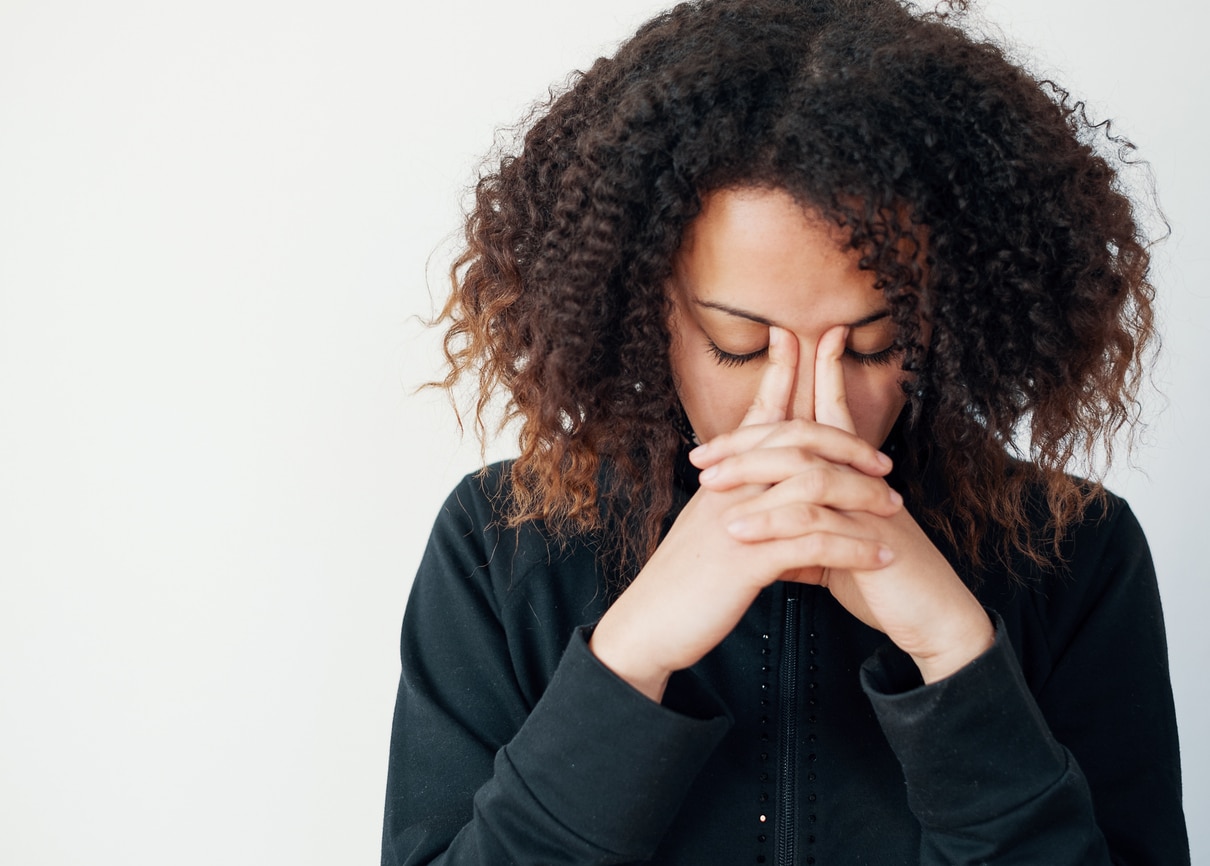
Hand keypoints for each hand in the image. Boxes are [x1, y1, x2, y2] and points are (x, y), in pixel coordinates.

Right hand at [589, 328, 902, 700]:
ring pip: (811, 489)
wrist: (646, 626)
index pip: (754, 418)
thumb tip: (770, 503)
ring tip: (894, 509)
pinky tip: (880, 556)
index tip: (795, 340)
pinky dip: (853, 547)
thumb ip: (739, 508)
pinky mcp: (746, 560)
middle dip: (845, 443)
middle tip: (885, 459)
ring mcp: (737, 520)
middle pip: (794, 443)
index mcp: (719, 479)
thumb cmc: (681, 585)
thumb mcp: (708, 534)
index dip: (776, 377)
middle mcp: (727, 489)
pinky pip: (814, 544)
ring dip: (861, 498)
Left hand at [694, 326, 993, 683]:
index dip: (817, 372)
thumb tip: (763, 529)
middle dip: (750, 438)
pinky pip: (814, 520)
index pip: (831, 413)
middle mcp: (864, 479)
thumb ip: (800, 533)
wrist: (932, 619)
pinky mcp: (872, 537)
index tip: (784, 339)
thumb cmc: (884, 583)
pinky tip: (737, 530)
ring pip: (805, 471)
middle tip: (700, 453)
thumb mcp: (833, 552)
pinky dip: (771, 522)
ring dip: (752, 475)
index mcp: (855, 476)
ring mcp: (870, 504)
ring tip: (709, 487)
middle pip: (805, 436)